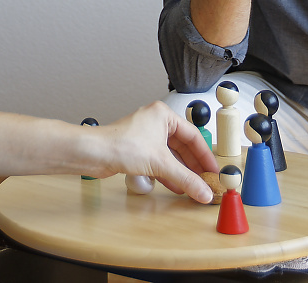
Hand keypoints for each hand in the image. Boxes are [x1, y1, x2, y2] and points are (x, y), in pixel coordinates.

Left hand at [86, 102, 220, 201]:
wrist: (94, 153)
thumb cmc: (121, 145)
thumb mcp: (161, 163)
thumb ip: (186, 178)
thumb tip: (204, 191)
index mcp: (163, 115)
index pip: (193, 136)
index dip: (205, 155)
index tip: (214, 171)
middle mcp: (155, 123)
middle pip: (182, 146)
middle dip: (193, 166)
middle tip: (205, 181)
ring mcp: (145, 136)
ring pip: (170, 155)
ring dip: (180, 171)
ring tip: (192, 187)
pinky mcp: (137, 149)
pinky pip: (158, 161)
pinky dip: (167, 173)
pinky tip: (175, 186)